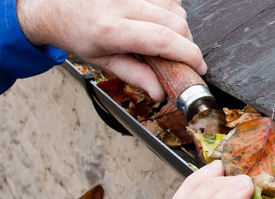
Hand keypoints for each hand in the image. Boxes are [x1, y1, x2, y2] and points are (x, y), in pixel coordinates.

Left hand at [16, 0, 206, 100]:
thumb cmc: (77, 34)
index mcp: (110, 30)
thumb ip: (135, 76)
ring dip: (180, 28)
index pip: (163, 40)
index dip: (189, 55)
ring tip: (166, 40)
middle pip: (176, 23)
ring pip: (176, 9)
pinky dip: (171, 12)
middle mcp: (120, 5)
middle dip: (187, 44)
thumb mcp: (102, 62)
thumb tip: (160, 92)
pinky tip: (159, 22)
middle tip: (182, 59)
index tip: (198, 67)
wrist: (55, 7)